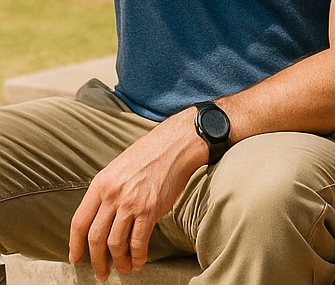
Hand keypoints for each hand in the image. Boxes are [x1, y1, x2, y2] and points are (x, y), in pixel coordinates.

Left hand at [68, 108, 206, 280]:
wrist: (177, 144)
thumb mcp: (119, 167)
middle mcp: (112, 195)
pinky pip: (138, 242)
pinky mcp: (150, 210)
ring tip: (122, 268)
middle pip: (95, 238)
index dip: (74, 245)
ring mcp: (131, 203)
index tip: (76, 258)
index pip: (79, 222)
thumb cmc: (150, 153)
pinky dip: (137, 256)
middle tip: (100, 272)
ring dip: (118, 261)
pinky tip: (139, 261)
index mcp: (101, 184)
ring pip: (115, 244)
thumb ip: (107, 191)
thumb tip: (100, 217)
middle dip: (96, 261)